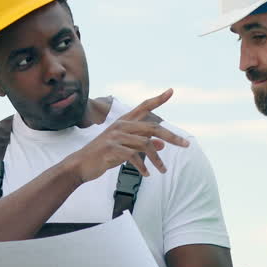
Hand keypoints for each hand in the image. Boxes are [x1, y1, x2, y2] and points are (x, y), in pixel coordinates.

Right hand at [65, 89, 189, 182]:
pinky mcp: (112, 149)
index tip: (171, 91)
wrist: (79, 165)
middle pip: (153, 127)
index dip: (158, 99)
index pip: (143, 107)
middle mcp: (121, 126)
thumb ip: (142, 144)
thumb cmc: (102, 156)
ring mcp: (116, 136)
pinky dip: (143, 167)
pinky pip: (134, 157)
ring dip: (157, 160)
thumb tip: (162, 144)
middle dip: (172, 136)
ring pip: (146, 145)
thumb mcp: (124, 148)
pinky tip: (147, 174)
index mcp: (123, 122)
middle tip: (186, 145)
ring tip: (163, 171)